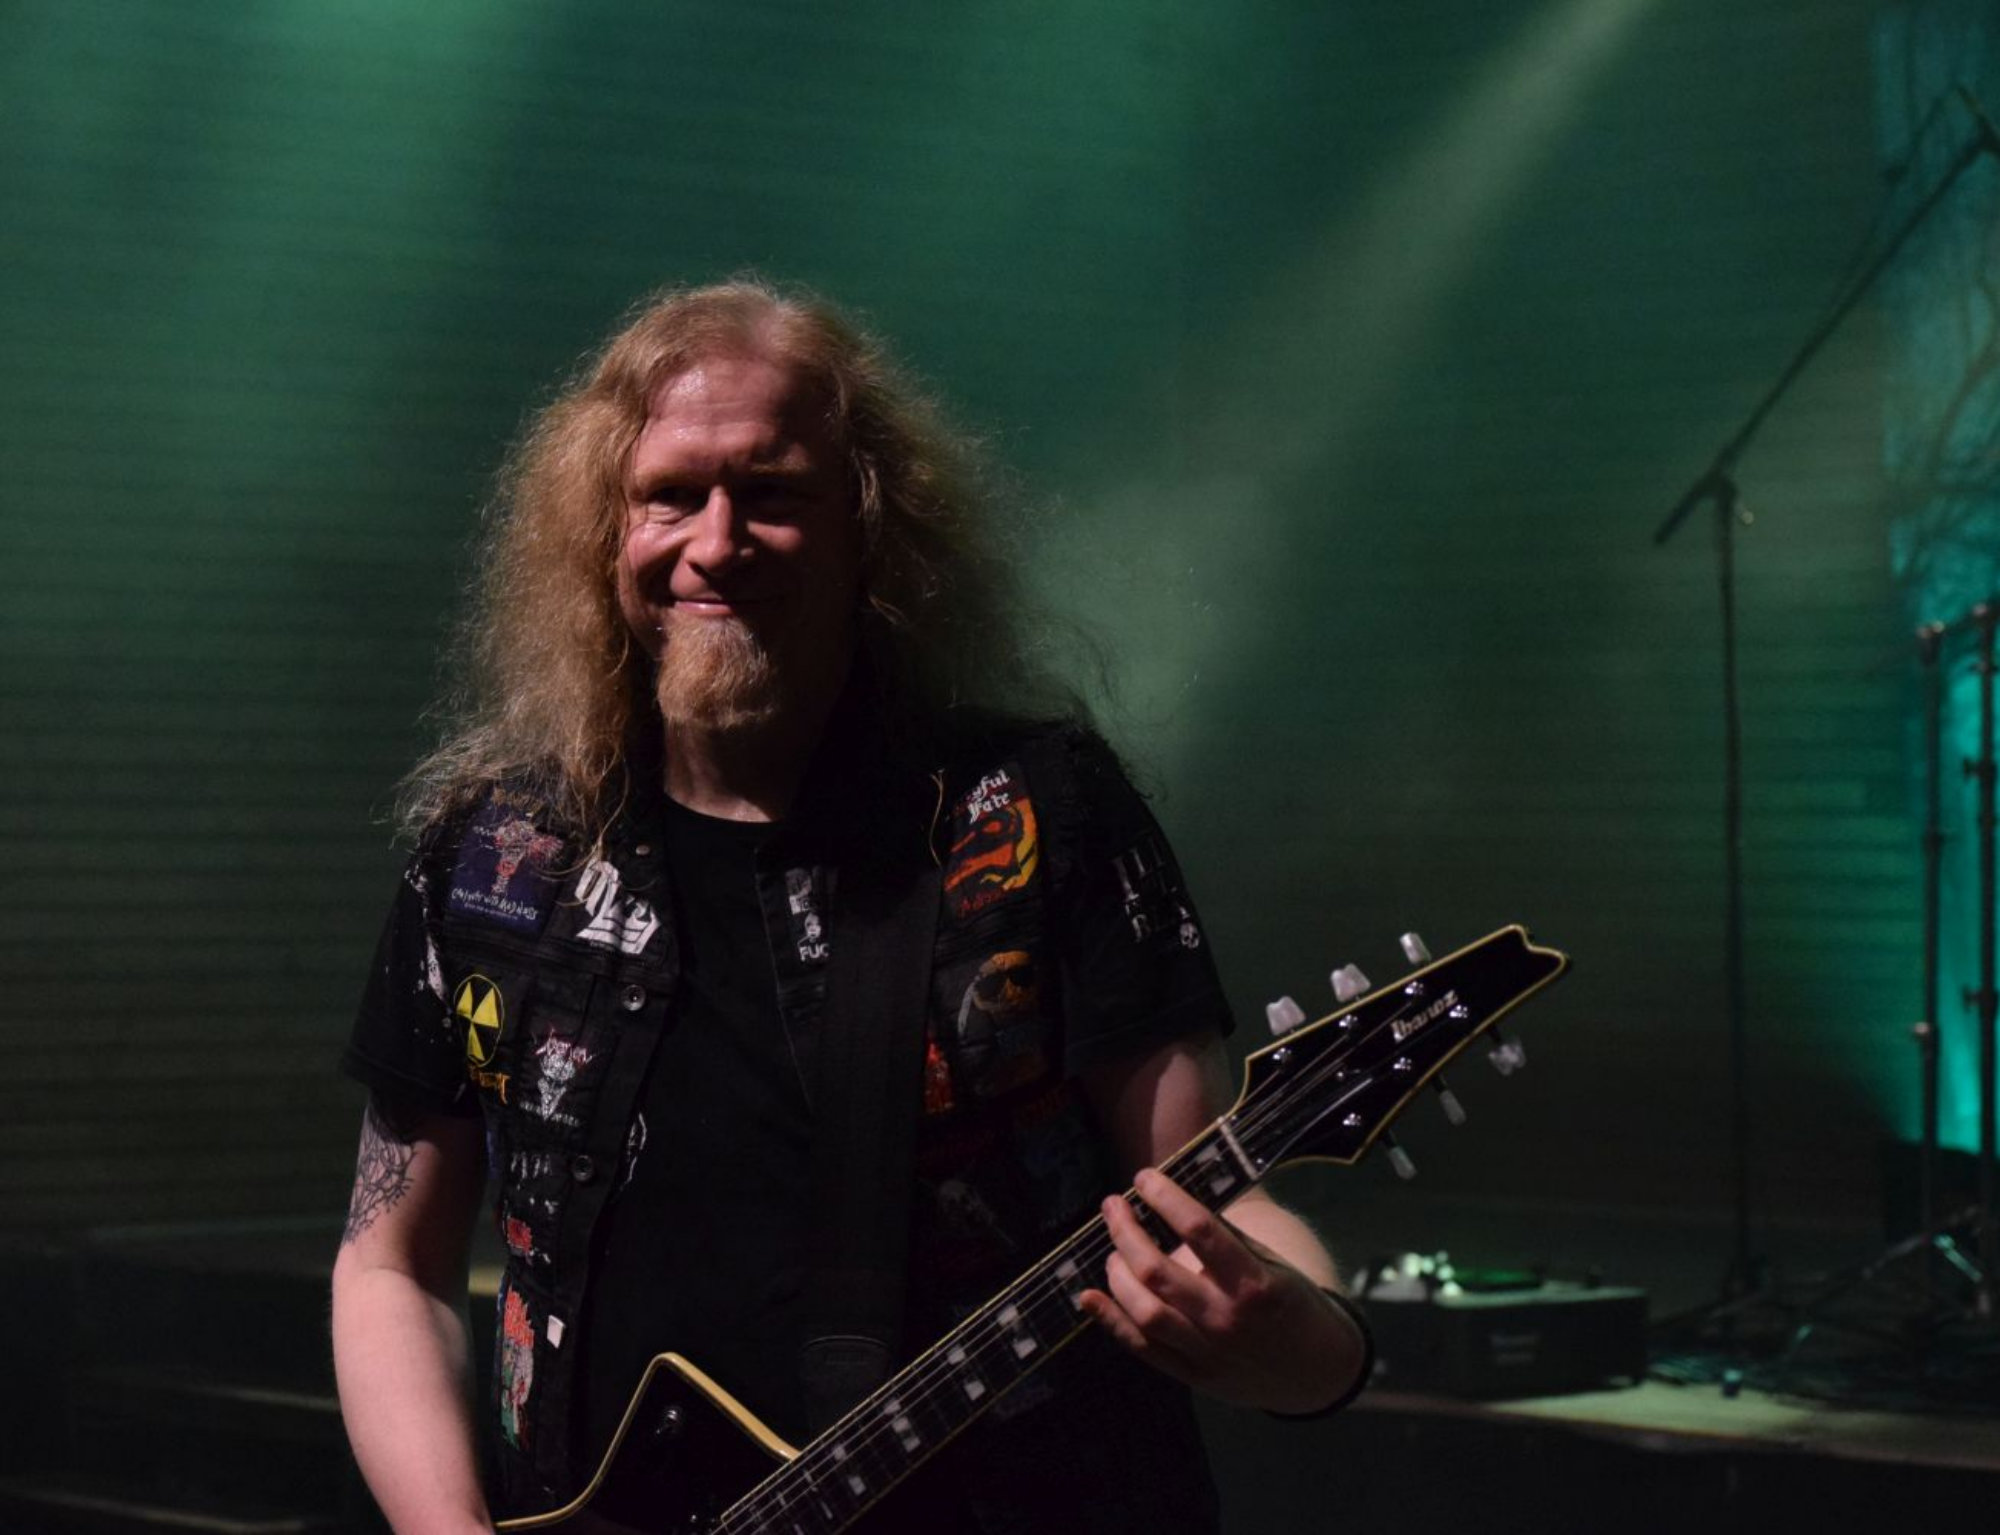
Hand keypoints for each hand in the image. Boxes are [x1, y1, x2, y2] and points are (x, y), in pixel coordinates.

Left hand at [1077, 1168, 1364, 1413]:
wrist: (1318, 1374)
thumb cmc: (1295, 1306)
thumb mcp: (1276, 1264)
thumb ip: (1229, 1240)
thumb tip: (1177, 1205)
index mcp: (1253, 1282)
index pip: (1199, 1229)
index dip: (1165, 1197)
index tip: (1143, 1177)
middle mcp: (1225, 1318)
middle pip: (1156, 1271)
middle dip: (1125, 1231)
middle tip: (1113, 1205)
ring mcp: (1206, 1352)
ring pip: (1144, 1311)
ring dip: (1116, 1274)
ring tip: (1112, 1250)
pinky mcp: (1193, 1376)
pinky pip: (1142, 1349)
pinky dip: (1110, 1322)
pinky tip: (1089, 1297)